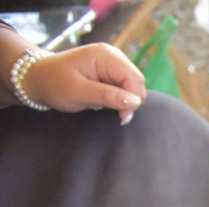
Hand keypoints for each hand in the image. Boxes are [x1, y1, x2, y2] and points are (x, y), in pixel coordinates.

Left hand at [20, 44, 144, 122]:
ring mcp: (112, 62)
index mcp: (105, 55)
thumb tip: (135, 102)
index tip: (122, 117)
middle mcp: (112, 55)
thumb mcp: (79, 92)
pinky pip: (125, 86)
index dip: (133, 99)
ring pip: (133, 85)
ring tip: (106, 106)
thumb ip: (108, 96)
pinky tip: (106, 100)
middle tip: (116, 115)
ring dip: (125, 99)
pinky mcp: (110, 71)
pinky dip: (120, 97)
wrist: (38, 78)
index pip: (134, 78)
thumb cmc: (54, 83)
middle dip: (131, 100)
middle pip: (137, 81)